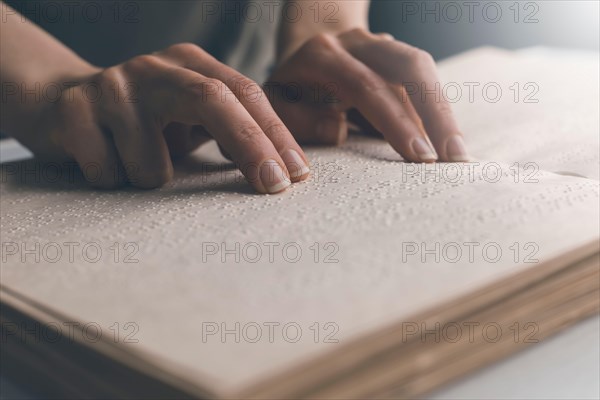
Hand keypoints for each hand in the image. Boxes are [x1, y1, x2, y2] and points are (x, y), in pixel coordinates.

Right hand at [28, 43, 309, 192]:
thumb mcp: (194, 119)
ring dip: (152, 180)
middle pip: (212, 101)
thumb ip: (236, 132)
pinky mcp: (73, 110)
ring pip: (152, 165)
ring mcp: (112, 85)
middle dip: (250, 147)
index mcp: (193, 65)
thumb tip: (289, 170)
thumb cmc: (147, 123)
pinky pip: (109, 174)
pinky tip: (104, 160)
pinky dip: (112, 182)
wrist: (63, 106)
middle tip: (274, 187)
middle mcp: (156, 67)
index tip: (298, 176)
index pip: (246, 94)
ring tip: (134, 162)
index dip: (276, 135)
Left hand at [266, 28, 468, 162]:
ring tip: (458, 155)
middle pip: (408, 66)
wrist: (304, 52)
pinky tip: (447, 142)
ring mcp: (381, 44)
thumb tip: (339, 130)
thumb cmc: (289, 89)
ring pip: (422, 69)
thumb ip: (297, 119)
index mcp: (322, 54)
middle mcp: (357, 42)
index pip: (366, 85)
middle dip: (435, 113)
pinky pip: (424, 80)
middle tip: (453, 158)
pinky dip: (437, 111)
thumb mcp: (275, 106)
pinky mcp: (397, 56)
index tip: (419, 156)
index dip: (396, 121)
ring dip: (444, 112)